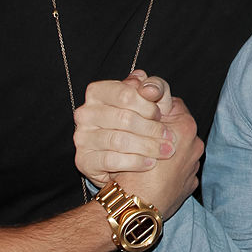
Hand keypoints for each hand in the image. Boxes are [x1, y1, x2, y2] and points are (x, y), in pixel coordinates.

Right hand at [74, 71, 177, 187]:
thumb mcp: (152, 101)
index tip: (161, 115)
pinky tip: (150, 163)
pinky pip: (111, 160)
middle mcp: (86, 113)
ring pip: (119, 140)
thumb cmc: (142, 123)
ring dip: (148, 146)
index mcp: (99, 92)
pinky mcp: (84, 160)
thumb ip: (155, 88)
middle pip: (124, 118)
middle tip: (169, 137)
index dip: (148, 105)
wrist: (131, 162)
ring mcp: (82, 137)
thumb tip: (150, 88)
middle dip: (152, 128)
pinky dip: (135, 162)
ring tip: (165, 151)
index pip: (125, 94)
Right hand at [114, 96, 203, 220]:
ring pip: (180, 150)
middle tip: (143, 136)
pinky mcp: (190, 185)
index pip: (172, 104)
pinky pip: (181, 171)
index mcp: (186, 127)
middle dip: (162, 130)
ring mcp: (194, 166)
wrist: (136, 207)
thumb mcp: (135, 130)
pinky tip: (154, 174)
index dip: (154, 108)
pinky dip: (170, 171)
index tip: (143, 114)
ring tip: (149, 157)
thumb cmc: (133, 168)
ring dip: (167, 151)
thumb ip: (146, 109)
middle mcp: (195, 145)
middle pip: (178, 128)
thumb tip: (145, 88)